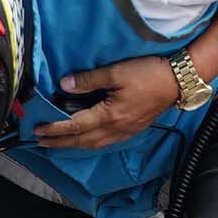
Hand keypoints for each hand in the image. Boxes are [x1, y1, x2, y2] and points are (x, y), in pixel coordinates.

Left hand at [35, 57, 181, 149]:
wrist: (180, 80)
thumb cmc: (150, 73)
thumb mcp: (117, 72)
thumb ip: (89, 79)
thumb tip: (65, 84)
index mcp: (109, 115)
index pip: (74, 126)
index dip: (54, 129)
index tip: (37, 130)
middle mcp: (115, 129)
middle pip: (81, 141)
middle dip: (59, 142)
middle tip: (40, 142)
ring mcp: (125, 131)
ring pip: (93, 144)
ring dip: (73, 145)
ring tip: (58, 144)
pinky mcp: (133, 129)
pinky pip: (105, 142)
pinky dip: (90, 143)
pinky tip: (86, 140)